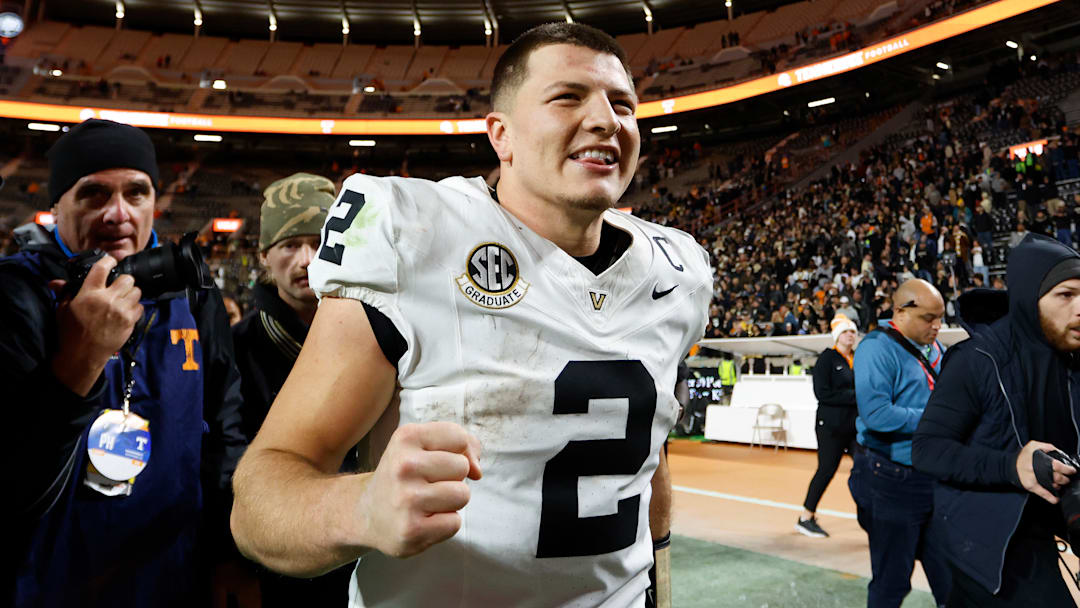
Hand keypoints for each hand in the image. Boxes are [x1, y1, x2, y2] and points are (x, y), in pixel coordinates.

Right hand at [49, 255, 142, 395]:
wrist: (82, 355)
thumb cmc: (71, 333)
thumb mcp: (63, 310)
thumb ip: (65, 292)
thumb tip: (56, 282)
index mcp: (89, 294)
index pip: (102, 268)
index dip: (109, 260)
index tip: (111, 261)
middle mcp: (107, 299)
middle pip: (127, 279)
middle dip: (123, 281)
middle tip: (118, 286)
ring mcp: (121, 311)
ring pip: (136, 291)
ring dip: (131, 293)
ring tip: (122, 299)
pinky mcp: (130, 322)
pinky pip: (141, 307)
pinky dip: (136, 307)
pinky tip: (126, 311)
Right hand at [357, 421, 481, 557]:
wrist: (366, 513)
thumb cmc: (405, 476)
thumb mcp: (423, 446)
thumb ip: (462, 444)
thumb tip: (478, 472)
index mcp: (406, 437)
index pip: (459, 437)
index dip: (457, 451)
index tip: (437, 461)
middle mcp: (404, 466)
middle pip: (463, 466)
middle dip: (453, 477)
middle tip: (427, 484)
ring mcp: (407, 499)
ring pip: (463, 494)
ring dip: (451, 501)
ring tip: (427, 502)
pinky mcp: (412, 530)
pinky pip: (455, 522)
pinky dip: (445, 524)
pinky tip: (424, 520)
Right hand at [1016, 440, 1075, 503]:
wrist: (1008, 465)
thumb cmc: (1022, 456)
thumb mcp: (1033, 446)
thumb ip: (1047, 447)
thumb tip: (1060, 453)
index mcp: (1038, 459)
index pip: (1057, 465)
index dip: (1067, 469)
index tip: (1072, 470)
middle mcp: (1036, 469)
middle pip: (1056, 476)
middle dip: (1065, 479)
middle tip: (1067, 478)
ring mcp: (1033, 479)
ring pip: (1052, 485)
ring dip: (1059, 486)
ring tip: (1060, 484)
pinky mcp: (1030, 486)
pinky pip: (1042, 493)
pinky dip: (1050, 498)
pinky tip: (1055, 499)